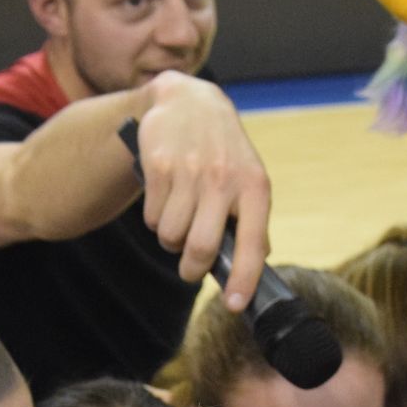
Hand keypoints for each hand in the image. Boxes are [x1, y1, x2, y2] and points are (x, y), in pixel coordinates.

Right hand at [137, 72, 271, 308]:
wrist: (188, 101)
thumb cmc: (223, 152)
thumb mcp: (248, 178)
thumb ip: (251, 221)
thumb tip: (253, 266)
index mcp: (255, 187)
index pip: (252, 244)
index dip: (242, 280)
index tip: (233, 305)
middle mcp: (224, 179)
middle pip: (200, 248)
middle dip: (191, 269)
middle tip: (189, 268)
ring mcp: (190, 171)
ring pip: (170, 236)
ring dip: (170, 239)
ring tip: (178, 219)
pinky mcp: (159, 165)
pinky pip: (151, 217)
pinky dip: (155, 218)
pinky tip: (165, 197)